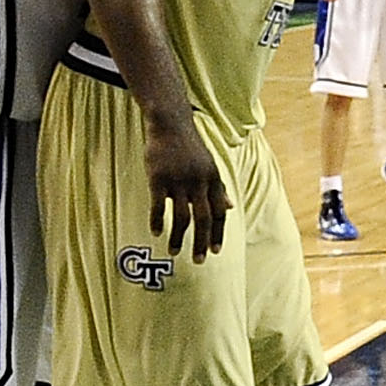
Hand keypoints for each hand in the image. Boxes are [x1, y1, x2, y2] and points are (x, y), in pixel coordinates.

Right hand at [143, 115, 229, 260]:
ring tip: (174, 252)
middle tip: (198, 261)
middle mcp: (199, 181)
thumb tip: (229, 207)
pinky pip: (159, 205)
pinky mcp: (158, 177)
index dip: (217, 233)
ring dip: (178, 237)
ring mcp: (179, 180)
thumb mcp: (209, 166)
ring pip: (182, 216)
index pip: (219, 212)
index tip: (215, 252)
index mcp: (213, 179)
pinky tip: (156, 233)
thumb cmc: (189, 147)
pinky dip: (158, 221)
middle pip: (204, 219)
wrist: (170, 123)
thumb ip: (218, 188)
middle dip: (201, 242)